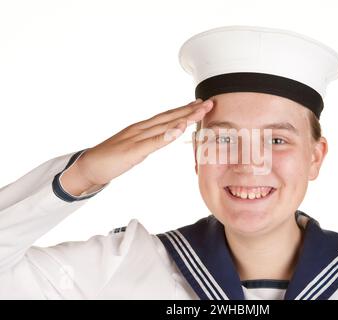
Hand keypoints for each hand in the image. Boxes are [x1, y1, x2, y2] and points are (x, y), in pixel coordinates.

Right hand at [61, 98, 212, 193]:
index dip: (185, 110)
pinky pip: (153, 142)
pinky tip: (179, 129)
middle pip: (170, 117)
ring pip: (165, 125)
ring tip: (201, 110)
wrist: (88, 166)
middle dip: (191, 110)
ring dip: (184, 117)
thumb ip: (150, 142)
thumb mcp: (136, 149)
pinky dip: (167, 135)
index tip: (201, 105)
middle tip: (210, 102)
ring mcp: (137, 138)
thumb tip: (165, 138)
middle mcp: (141, 128)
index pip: (168, 117)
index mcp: (143, 128)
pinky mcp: (133, 150)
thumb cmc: (111, 158)